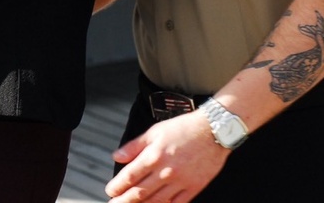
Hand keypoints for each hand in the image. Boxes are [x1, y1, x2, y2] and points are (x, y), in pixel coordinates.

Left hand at [105, 111, 228, 202]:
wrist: (213, 132)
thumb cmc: (183, 129)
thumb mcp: (154, 132)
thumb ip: (134, 146)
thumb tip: (117, 156)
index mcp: (153, 156)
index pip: (130, 176)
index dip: (117, 186)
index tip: (110, 190)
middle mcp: (166, 172)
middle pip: (140, 193)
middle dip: (124, 201)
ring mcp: (181, 182)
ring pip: (156, 201)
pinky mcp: (194, 188)